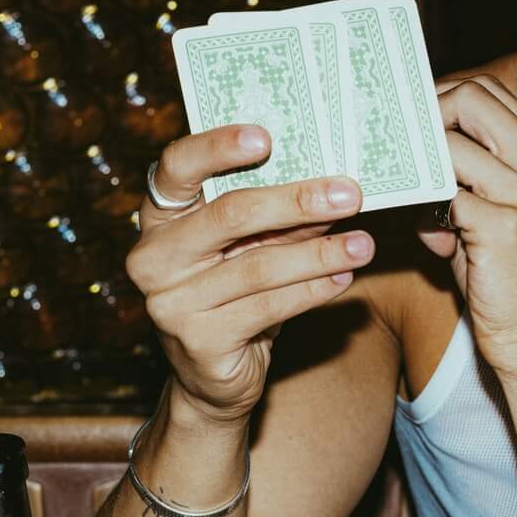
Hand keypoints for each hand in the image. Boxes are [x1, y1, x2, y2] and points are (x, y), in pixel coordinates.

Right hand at [125, 124, 372, 424]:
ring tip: (362, 245)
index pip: (175, 168)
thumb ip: (269, 218)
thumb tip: (330, 182)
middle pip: (229, 215)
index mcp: (158, 219)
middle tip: (349, 194)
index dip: (216, 147)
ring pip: (258, 267)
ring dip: (319, 253)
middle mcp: (153, 258)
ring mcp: (170, 303)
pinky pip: (269, 308)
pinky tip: (342, 278)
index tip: (265, 137)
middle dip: (296, 202)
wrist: (211, 379)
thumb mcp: (243, 250)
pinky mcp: (199, 342)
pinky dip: (312, 291)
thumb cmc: (232, 298)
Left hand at [420, 76, 516, 381]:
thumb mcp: (491, 223)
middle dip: (423, 114)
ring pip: (451, 141)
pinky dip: (418, 203)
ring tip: (393, 181)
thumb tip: (410, 161)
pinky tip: (412, 224)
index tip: (407, 120)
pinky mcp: (504, 227)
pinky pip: (443, 192)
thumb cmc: (510, 288)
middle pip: (472, 98)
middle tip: (392, 140)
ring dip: (414, 159)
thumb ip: (461, 184)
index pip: (489, 93)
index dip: (439, 97)